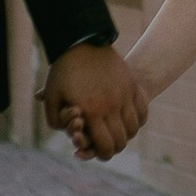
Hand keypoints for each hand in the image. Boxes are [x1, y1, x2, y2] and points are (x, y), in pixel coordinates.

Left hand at [45, 39, 147, 159]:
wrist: (81, 41)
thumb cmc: (63, 71)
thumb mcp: (52, 97)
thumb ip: (56, 122)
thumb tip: (70, 134)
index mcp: (91, 111)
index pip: (105, 146)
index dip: (103, 154)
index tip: (100, 153)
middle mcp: (111, 105)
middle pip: (121, 141)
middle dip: (114, 148)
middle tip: (108, 146)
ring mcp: (124, 94)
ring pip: (134, 128)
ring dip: (127, 134)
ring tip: (118, 132)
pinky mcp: (132, 84)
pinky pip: (143, 111)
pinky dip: (138, 120)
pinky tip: (129, 119)